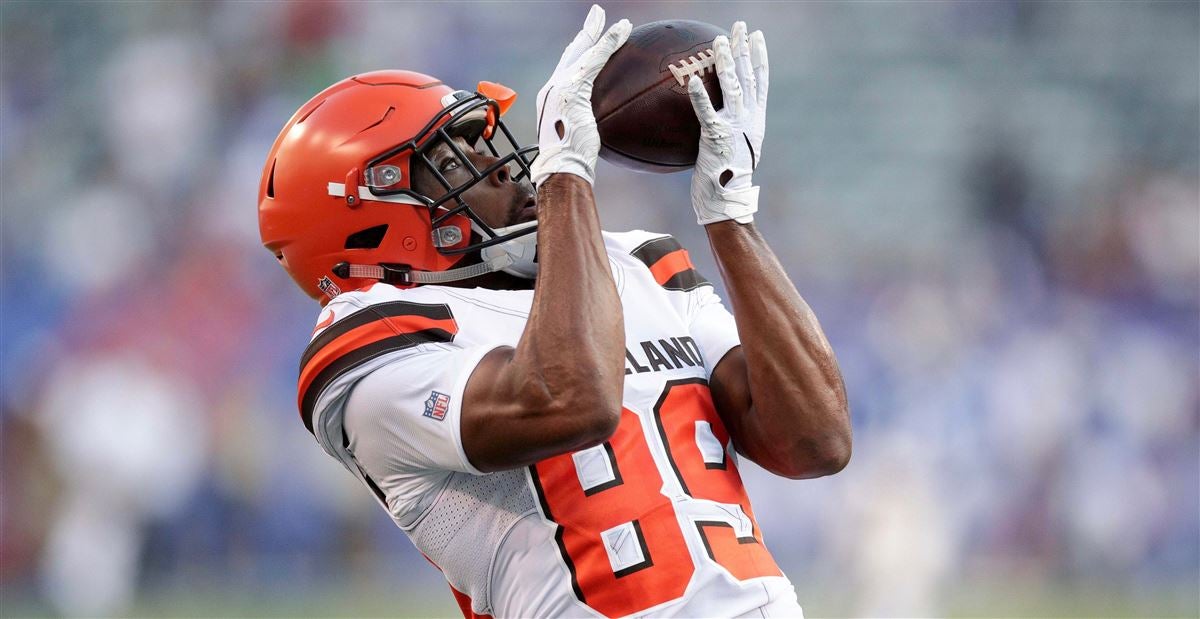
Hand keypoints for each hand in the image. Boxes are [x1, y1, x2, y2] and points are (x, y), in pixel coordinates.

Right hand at [530, 5, 630, 185]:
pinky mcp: (572, 89)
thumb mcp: (581, 140)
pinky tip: (623, 33)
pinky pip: (594, 61)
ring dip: (603, 34)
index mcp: (553, 98)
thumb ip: (588, 127)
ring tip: (620, 23)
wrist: (562, 168)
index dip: (580, 52)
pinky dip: (608, 45)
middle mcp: (552, 88)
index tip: (589, 40)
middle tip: (598, 14)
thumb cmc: (572, 162)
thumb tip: (603, 131)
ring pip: (585, 53)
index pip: (568, 68)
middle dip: (587, 32)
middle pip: (573, 52)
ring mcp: (560, 87)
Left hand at [687, 22, 768, 225]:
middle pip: (748, 76)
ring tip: (719, 41)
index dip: (759, 56)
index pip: (759, 81)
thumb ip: (728, 127)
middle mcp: (748, 119)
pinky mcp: (716, 137)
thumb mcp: (732, 147)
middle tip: (740, 26)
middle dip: (744, 48)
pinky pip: (706, 112)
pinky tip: (691, 80)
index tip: (757, 36)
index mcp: (755, 119)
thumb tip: (717, 117)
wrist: (727, 200)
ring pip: (732, 87)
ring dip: (726, 63)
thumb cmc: (726, 177)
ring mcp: (734, 126)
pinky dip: (700, 95)